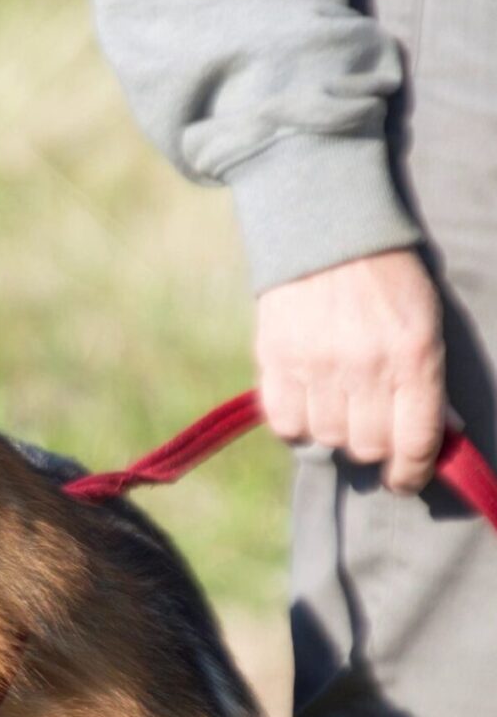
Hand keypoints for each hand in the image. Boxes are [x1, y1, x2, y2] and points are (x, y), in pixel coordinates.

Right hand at [254, 249, 444, 492]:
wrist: (326, 235)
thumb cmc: (386, 282)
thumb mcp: (425, 325)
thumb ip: (430, 382)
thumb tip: (441, 436)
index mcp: (414, 356)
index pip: (416, 442)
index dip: (412, 473)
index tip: (404, 481)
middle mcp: (365, 367)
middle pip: (367, 447)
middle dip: (373, 447)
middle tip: (370, 429)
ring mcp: (315, 366)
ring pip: (326, 439)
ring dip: (334, 433)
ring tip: (338, 408)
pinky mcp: (275, 362)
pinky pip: (285, 424)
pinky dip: (297, 425)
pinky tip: (307, 405)